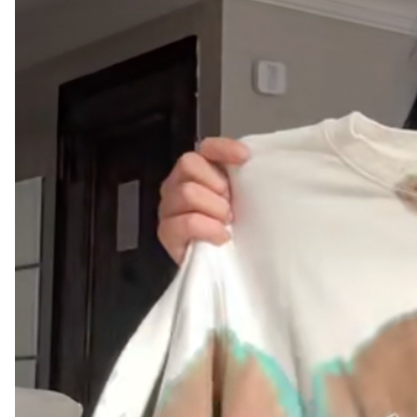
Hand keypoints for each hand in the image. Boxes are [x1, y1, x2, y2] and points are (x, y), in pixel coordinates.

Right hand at [156, 136, 250, 262]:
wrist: (225, 268)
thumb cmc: (235, 229)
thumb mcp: (242, 198)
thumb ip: (241, 178)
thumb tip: (250, 162)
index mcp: (198, 172)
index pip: (204, 147)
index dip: (223, 149)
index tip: (244, 158)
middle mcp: (178, 184)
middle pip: (189, 163)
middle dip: (216, 184)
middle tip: (230, 204)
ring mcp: (169, 208)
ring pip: (188, 192)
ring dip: (214, 208)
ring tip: (226, 222)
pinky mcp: (166, 232)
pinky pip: (186, 221)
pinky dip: (208, 228)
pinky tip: (221, 236)